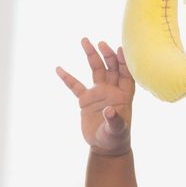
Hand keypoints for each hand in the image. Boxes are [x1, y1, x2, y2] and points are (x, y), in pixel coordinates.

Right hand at [57, 37, 134, 155]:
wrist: (105, 146)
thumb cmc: (115, 138)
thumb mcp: (117, 130)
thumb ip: (115, 120)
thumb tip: (109, 111)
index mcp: (124, 95)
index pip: (126, 74)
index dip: (124, 62)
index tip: (119, 49)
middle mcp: (112, 90)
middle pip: (111, 67)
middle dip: (107, 54)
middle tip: (100, 43)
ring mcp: (99, 93)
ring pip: (96, 70)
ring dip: (91, 56)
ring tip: (85, 41)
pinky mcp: (86, 100)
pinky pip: (75, 86)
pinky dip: (67, 78)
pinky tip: (59, 69)